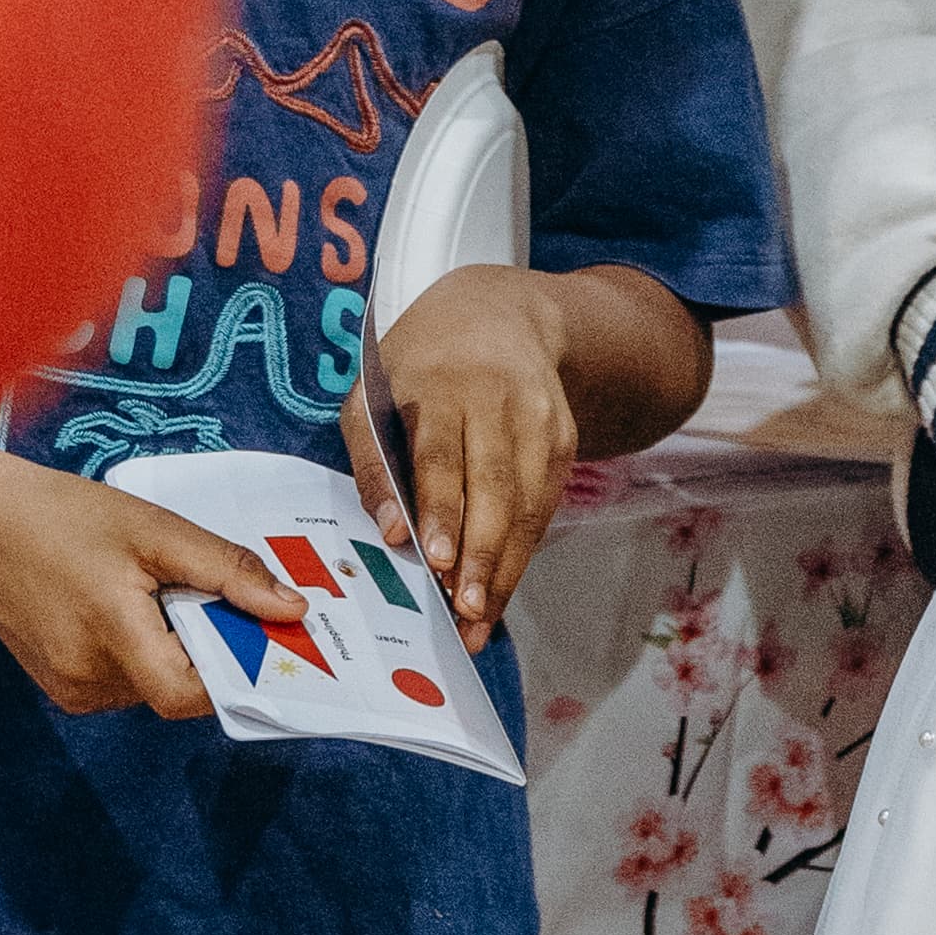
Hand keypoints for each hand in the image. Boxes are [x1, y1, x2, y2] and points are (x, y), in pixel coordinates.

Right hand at [0, 438, 287, 723]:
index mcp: (112, 637)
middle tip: (213, 594)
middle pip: (177, 686)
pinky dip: (142, 651)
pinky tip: (125, 606)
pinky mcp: (60, 689)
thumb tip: (291, 611)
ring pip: (153, 685)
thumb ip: (227, 571)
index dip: (236, 671)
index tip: (265, 637)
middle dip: (208, 646)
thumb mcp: (155, 528)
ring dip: (173, 647)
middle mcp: (88, 680)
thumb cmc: (66, 516)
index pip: (191, 693)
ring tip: (155, 589)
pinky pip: (124, 682)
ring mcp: (70, 691)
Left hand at [366, 263, 583, 644]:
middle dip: (481, 553)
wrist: (498, 314)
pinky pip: (544, 504)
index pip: (442, 454)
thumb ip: (372, 461)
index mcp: (439, 384)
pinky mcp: (563, 437)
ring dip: (504, 567)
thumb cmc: (417, 367)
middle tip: (464, 612)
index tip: (435, 559)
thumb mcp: (372, 395)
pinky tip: (499, 588)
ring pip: (526, 503)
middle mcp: (496, 398)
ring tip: (479, 620)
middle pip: (493, 485)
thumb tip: (392, 534)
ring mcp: (538, 417)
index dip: (441, 509)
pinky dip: (523, 550)